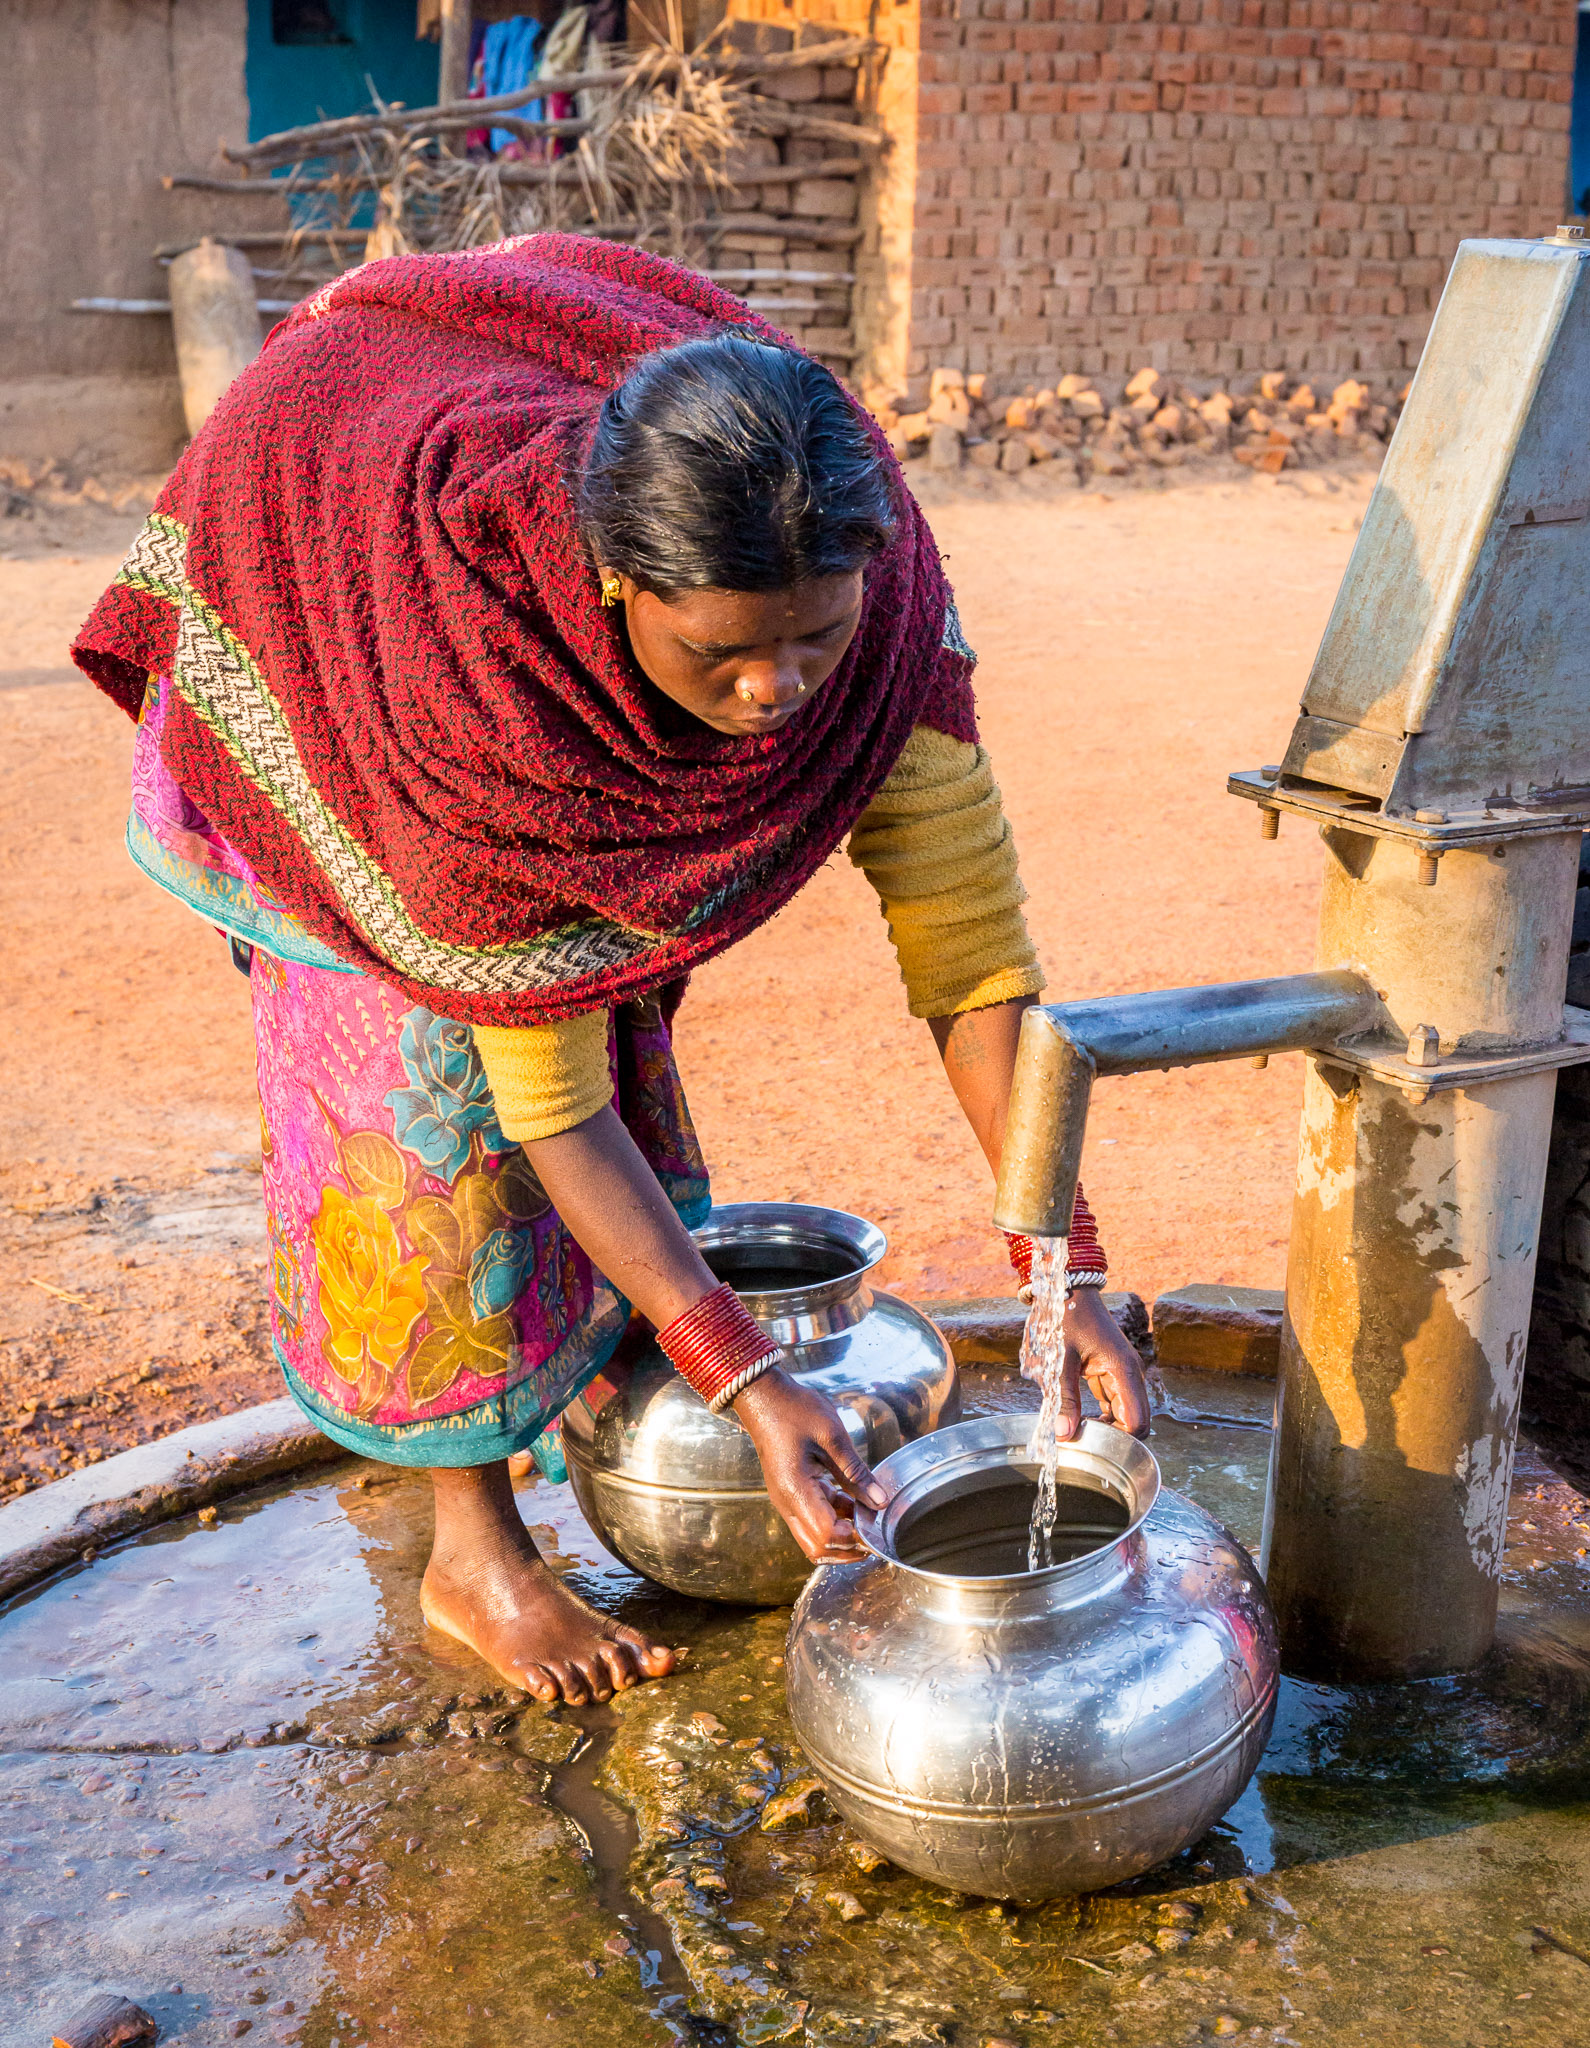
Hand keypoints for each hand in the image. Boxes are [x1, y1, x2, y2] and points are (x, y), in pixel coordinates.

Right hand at [730, 1367, 886, 1562]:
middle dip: (847, 1547)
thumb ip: (856, 1472)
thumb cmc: (794, 1410)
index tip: (876, 1527)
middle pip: (817, 1547)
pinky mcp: (789, 1492)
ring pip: (813, 1536)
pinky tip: (853, 1502)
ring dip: (841, 1534)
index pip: (827, 1535)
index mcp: (795, 1490)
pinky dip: (833, 1518)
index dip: (853, 1538)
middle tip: (874, 1533)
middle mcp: (786, 1503)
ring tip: (867, 1517)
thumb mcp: (833, 1437)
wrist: (763, 1395)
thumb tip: (880, 1500)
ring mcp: (786, 1499)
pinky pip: (811, 1517)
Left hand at [1051, 1288, 1151, 1444]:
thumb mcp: (1060, 1360)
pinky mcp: (1112, 1372)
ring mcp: (1123, 1373)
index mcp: (1124, 1369)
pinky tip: (1079, 1417)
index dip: (1121, 1440)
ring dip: (1107, 1426)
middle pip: (1136, 1420)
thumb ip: (1063, 1398)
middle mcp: (1130, 1373)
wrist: (1067, 1290)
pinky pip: (1114, 1402)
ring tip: (1078, 1430)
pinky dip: (1102, 1415)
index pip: (1138, 1421)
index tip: (1093, 1444)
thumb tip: (1064, 1434)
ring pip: (1126, 1413)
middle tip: (1083, 1440)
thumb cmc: (1064, 1318)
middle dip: (1114, 1436)